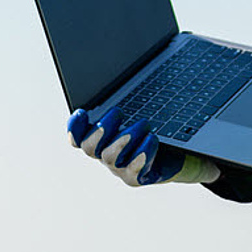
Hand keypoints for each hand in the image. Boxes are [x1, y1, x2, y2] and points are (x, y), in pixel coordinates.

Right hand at [68, 107, 219, 186]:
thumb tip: (124, 73)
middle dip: (101, 128)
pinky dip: (142, 155)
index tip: (83, 111)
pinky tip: (152, 140)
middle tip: (118, 111)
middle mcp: (104, 153)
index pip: (77, 135)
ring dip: (125, 138)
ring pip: (110, 156)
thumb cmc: (155, 127)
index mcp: (100, 137)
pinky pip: (133, 171)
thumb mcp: (141, 111)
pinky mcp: (136, 178)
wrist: (178, 153)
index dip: (74, 127)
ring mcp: (118, 168)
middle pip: (89, 147)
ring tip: (144, 123)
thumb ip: (129, 99)